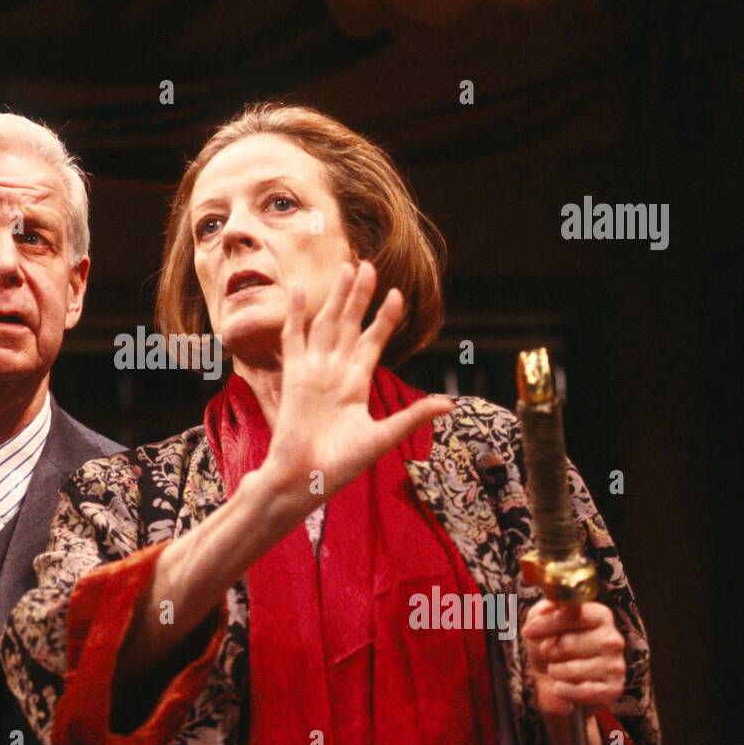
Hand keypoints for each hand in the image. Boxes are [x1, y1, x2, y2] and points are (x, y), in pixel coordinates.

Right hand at [259, 261, 454, 518]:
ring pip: (326, 324)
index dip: (384, 319)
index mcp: (355, 385)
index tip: (397, 295)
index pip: (372, 342)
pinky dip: (296, 314)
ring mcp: (314, 371)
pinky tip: (300, 290)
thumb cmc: (340, 465)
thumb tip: (449, 405)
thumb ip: (412, 417)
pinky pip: (294, 338)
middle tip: (369, 266)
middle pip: (349, 325)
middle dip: (360, 297)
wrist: (304, 478)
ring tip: (347, 268)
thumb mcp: (382, 438)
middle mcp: (335, 373)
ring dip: (337, 298)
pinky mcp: (294, 375)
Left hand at [522, 600, 626, 718]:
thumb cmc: (551, 647)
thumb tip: (547, 609)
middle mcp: (613, 639)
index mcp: (599, 616)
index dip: (549, 623)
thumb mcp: (542, 622)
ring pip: (572, 670)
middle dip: (549, 650)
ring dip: (555, 671)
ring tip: (557, 669)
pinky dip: (564, 690)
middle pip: (569, 643)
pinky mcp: (613, 689)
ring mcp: (616, 666)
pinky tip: (563, 686)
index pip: (575, 614)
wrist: (556, 683)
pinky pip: (580, 691)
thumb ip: (544, 610)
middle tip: (546, 653)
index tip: (528, 631)